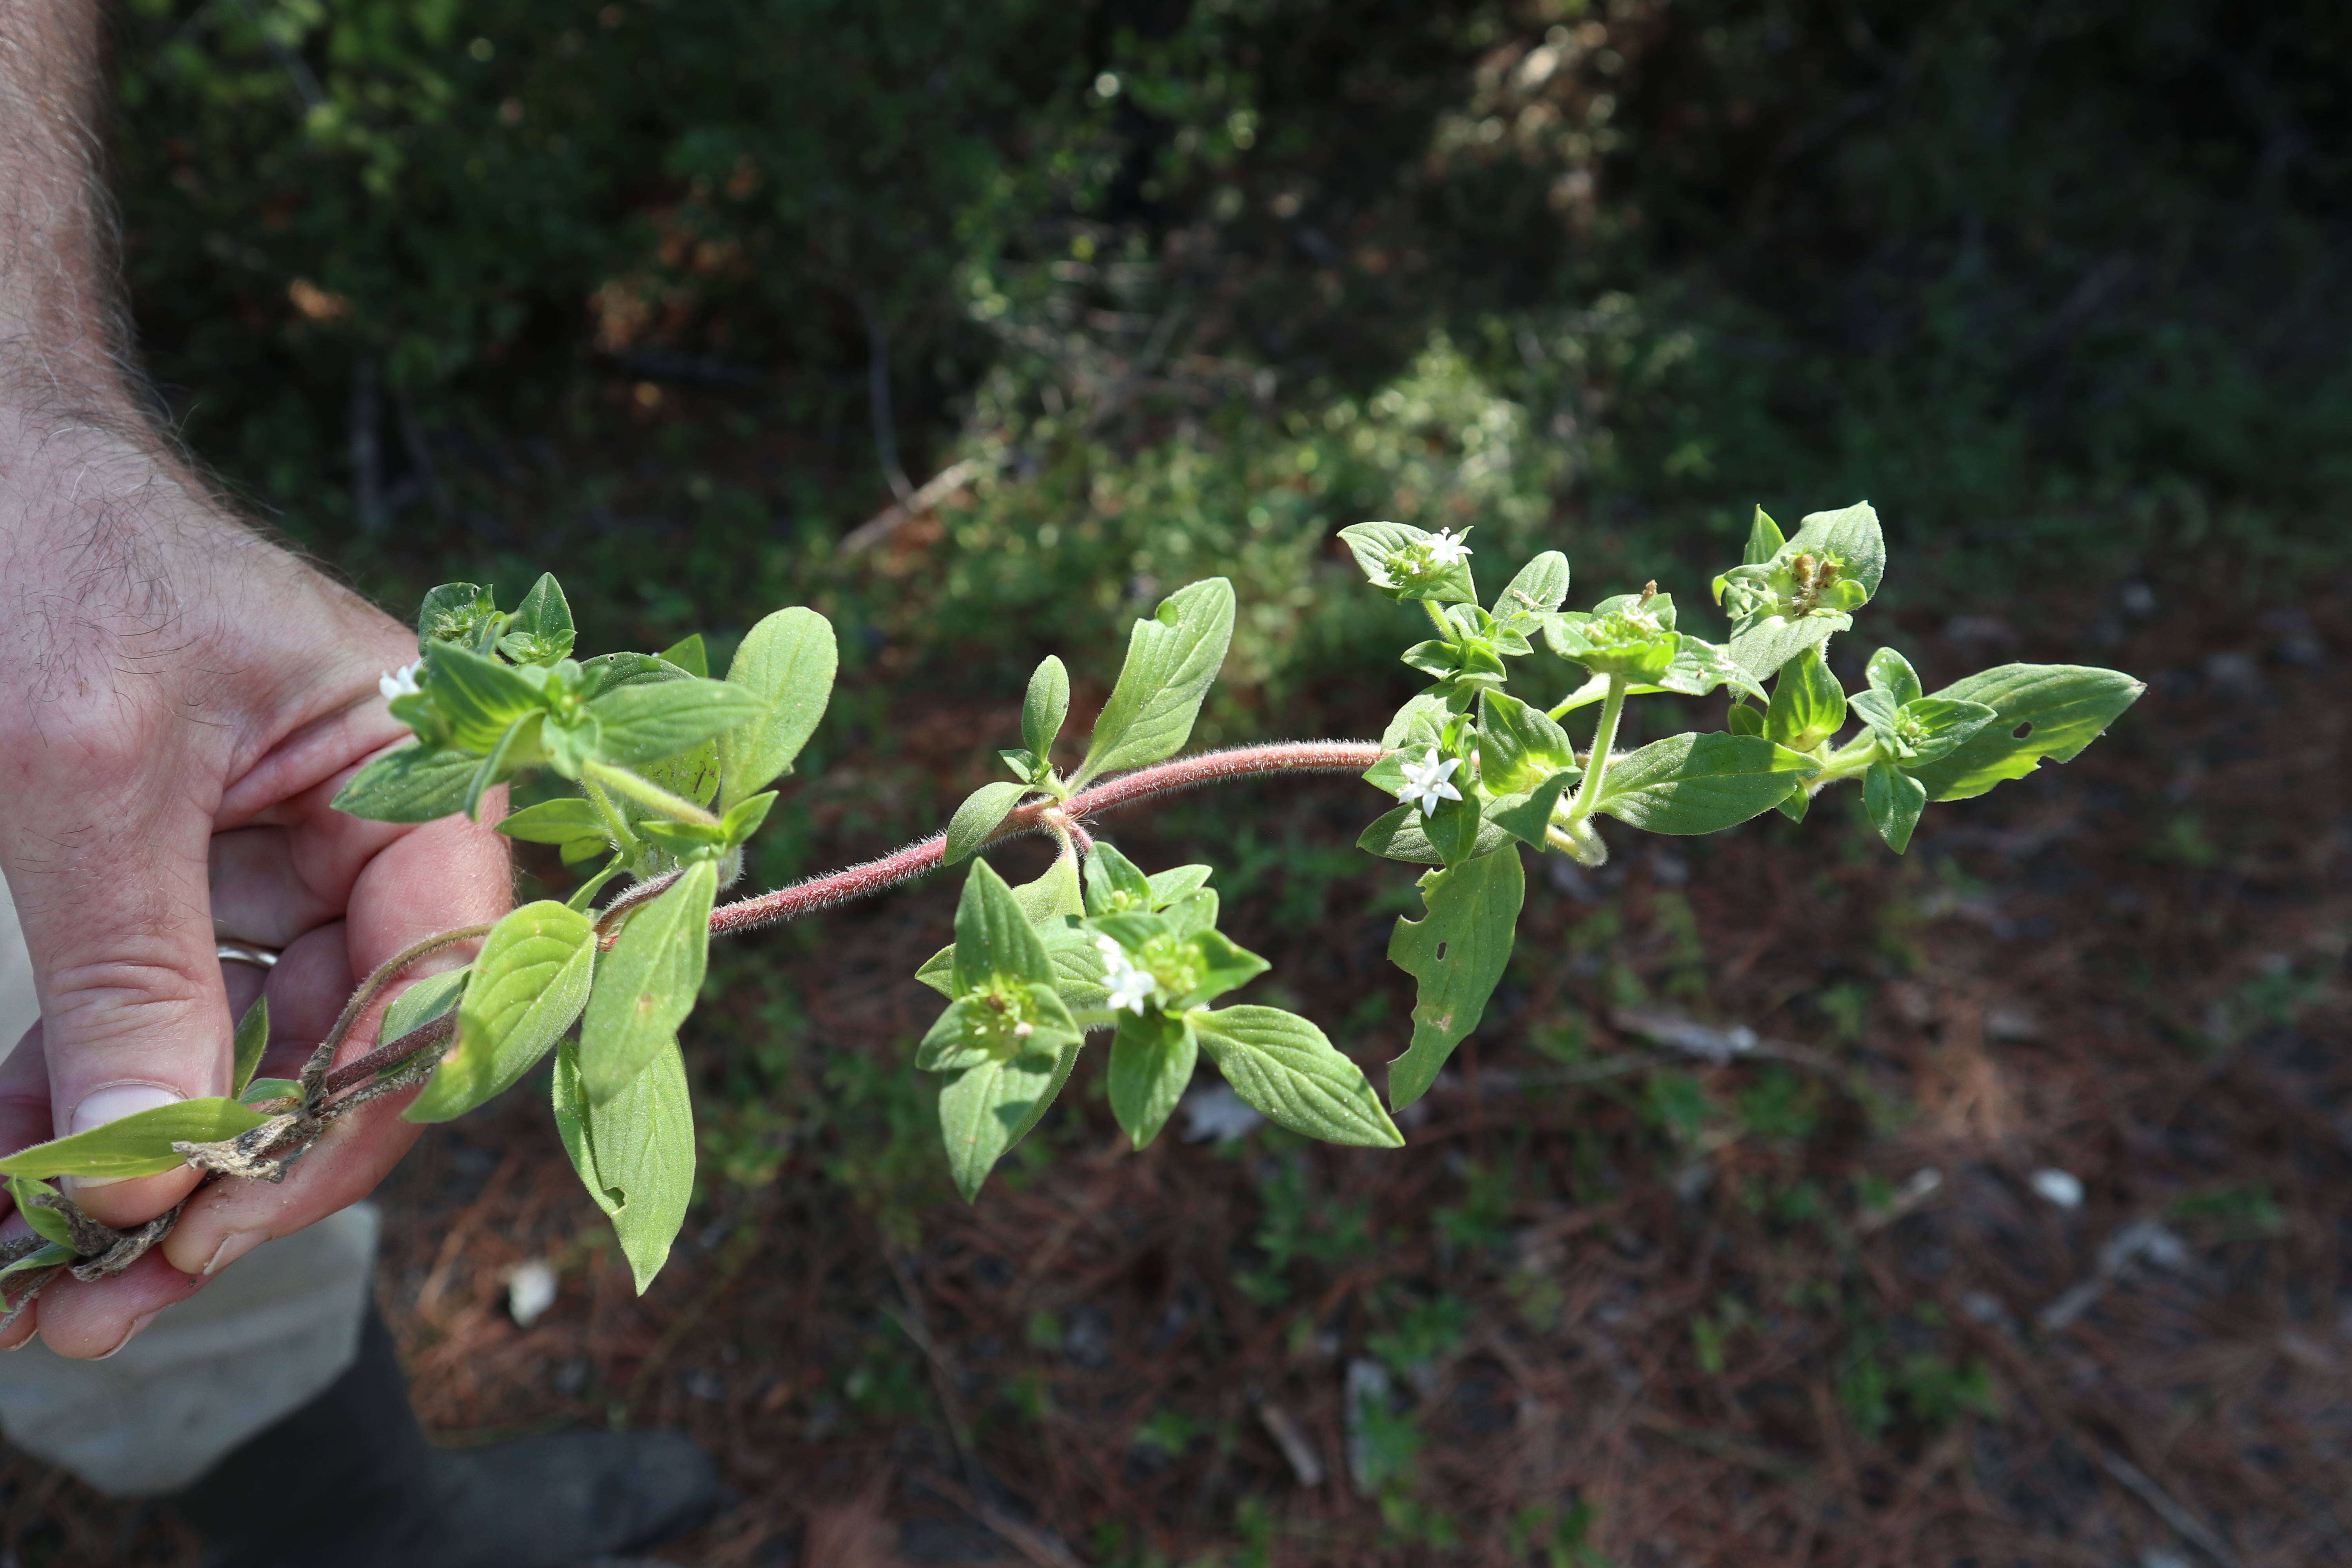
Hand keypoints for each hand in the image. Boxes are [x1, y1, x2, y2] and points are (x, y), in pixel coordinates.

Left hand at [0, 407, 509, 1356]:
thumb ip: (135, 969)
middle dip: (222, 1181)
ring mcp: (279, 867)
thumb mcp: (89, 770)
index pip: (434, 990)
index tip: (207, 1225)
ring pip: (244, 1059)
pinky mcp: (186, 887)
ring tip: (33, 1283)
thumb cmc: (53, 556)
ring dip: (138, 1167)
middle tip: (99, 1303)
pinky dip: (80, 1100)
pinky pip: (156, 1020)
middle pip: (343, 1052)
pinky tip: (3, 1170)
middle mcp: (372, 835)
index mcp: (418, 779)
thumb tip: (149, 1170)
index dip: (339, 1124)